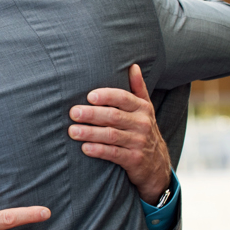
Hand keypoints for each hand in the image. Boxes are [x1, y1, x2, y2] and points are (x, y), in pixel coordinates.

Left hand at [69, 64, 169, 204]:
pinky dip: (99, 150)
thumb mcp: (144, 108)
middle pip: (114, 116)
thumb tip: (133, 65)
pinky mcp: (134, 159)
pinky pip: (114, 154)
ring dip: (90, 132)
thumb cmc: (142, 129)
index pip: (124, 98)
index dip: (107, 96)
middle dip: (92, 114)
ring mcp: (139, 142)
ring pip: (111, 135)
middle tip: (73, 113)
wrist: (157, 163)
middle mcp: (142, 123)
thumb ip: (137, 88)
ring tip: (72, 131)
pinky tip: (85, 148)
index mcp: (142, 108)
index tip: (89, 96)